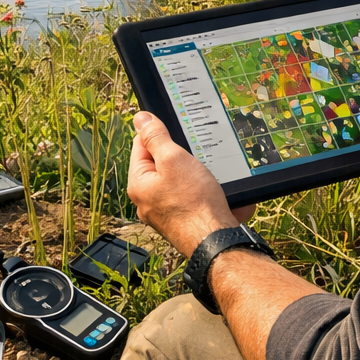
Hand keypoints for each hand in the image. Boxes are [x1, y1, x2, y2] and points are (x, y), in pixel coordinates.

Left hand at [127, 111, 242, 255]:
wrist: (216, 241)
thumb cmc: (193, 203)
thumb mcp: (173, 159)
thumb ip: (156, 137)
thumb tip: (140, 118)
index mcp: (139, 184)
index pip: (141, 146)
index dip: (159, 134)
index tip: (176, 130)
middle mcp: (148, 200)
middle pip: (163, 164)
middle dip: (183, 157)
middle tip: (197, 156)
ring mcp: (167, 213)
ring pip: (183, 182)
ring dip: (199, 175)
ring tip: (211, 176)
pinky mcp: (186, 221)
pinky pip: (197, 199)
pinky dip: (209, 193)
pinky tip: (221, 193)